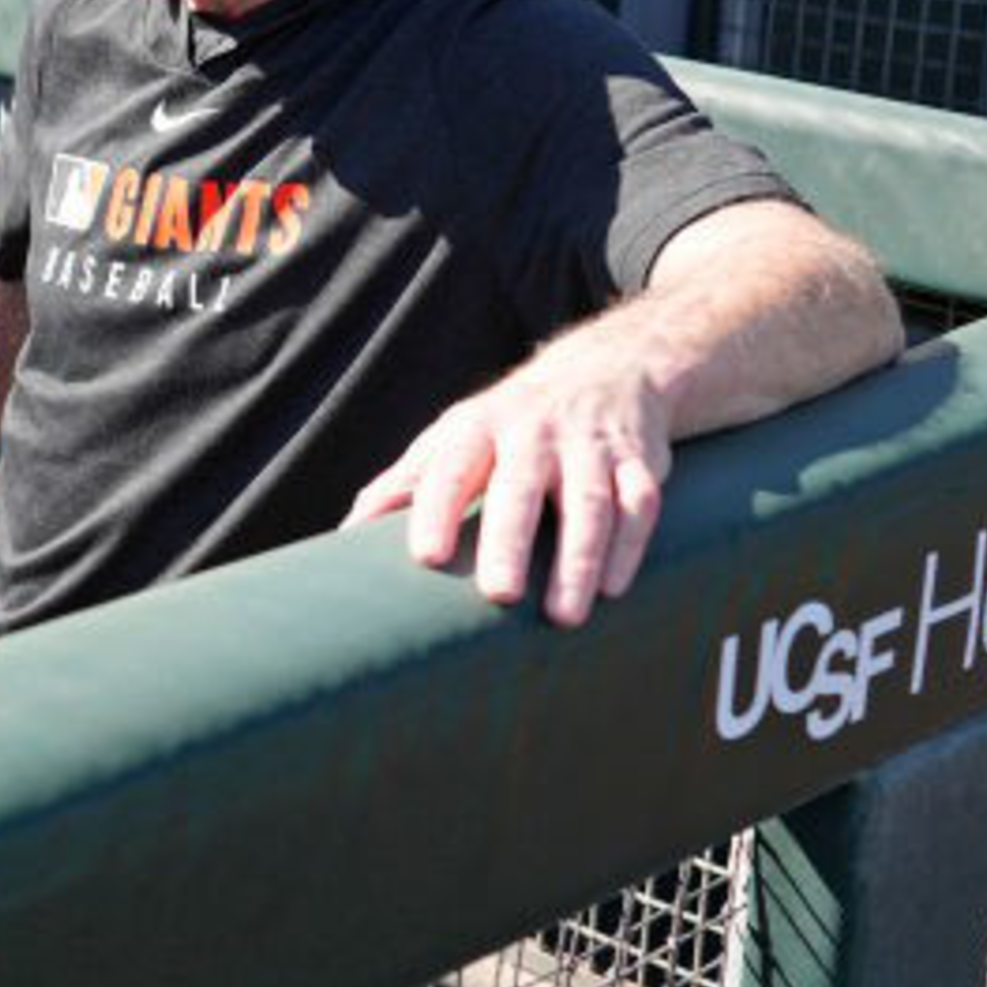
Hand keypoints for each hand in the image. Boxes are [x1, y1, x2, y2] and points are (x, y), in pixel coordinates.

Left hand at [344, 342, 673, 628]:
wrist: (605, 371)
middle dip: (511, 540)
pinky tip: (613, 589)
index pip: (451, 469)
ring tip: (563, 616)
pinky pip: (639, 503)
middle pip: (522, 487)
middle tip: (499, 595)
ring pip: (589, 501)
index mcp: (477, 430)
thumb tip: (347, 533)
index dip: (436, 510)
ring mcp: (590, 447)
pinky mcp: (639, 462)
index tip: (426, 557)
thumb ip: (402, 485)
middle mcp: (534, 434)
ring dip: (579, 558)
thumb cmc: (507, 426)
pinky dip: (629, 546)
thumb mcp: (451, 440)